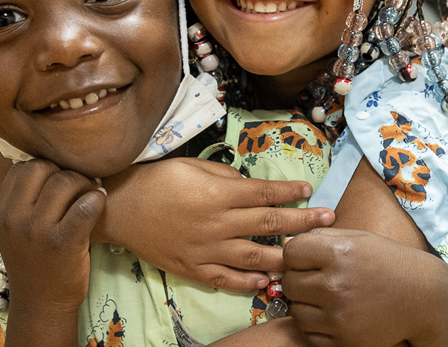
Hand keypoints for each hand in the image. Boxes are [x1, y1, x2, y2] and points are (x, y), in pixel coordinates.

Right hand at [0, 159, 105, 313]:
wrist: (41, 304)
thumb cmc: (33, 262)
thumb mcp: (13, 229)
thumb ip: (21, 198)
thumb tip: (43, 159)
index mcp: (1, 211)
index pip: (22, 168)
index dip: (45, 167)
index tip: (58, 179)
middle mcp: (15, 218)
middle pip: (42, 168)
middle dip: (64, 171)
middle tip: (78, 184)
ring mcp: (38, 231)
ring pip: (65, 182)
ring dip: (83, 183)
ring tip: (90, 192)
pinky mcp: (64, 243)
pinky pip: (86, 205)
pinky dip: (97, 198)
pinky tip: (100, 201)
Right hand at [97, 157, 334, 291]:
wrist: (119, 208)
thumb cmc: (155, 180)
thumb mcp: (191, 166)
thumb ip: (224, 177)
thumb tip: (251, 186)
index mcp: (217, 195)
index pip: (264, 193)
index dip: (289, 191)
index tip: (309, 189)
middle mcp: (216, 223)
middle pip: (269, 224)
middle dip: (302, 221)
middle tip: (328, 219)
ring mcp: (205, 249)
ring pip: (253, 256)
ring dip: (283, 256)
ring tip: (305, 255)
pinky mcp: (192, 267)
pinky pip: (225, 278)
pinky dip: (247, 282)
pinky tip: (265, 281)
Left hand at [283, 228, 447, 346]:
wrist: (425, 298)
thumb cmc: (388, 263)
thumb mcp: (358, 238)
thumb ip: (320, 238)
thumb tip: (286, 246)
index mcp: (339, 253)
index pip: (290, 253)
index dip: (299, 255)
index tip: (311, 258)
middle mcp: (336, 284)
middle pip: (290, 283)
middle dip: (301, 280)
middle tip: (319, 280)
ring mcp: (340, 316)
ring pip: (296, 311)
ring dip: (306, 305)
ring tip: (328, 298)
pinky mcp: (345, 340)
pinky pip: (310, 333)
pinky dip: (317, 326)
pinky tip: (333, 315)